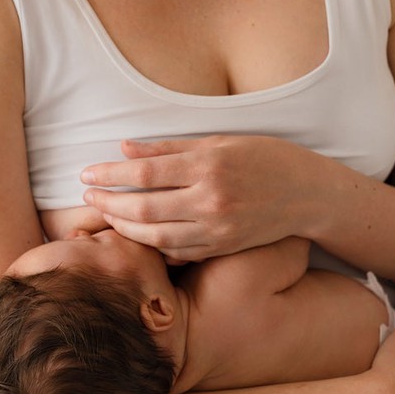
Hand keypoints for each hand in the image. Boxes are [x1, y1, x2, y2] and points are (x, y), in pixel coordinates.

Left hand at [81, 135, 311, 259]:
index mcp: (209, 166)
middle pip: (143, 209)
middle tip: (87, 197)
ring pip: (155, 237)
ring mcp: (217, 229)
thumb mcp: (220, 141)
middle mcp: (211, 201)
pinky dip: (152, 244)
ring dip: (123, 228)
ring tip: (105, 215)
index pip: (145, 172)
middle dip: (108, 204)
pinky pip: (177, 252)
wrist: (308, 194)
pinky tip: (137, 234)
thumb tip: (125, 146)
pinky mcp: (222, 248)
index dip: (110, 174)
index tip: (86, 173)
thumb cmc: (265, 158)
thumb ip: (171, 148)